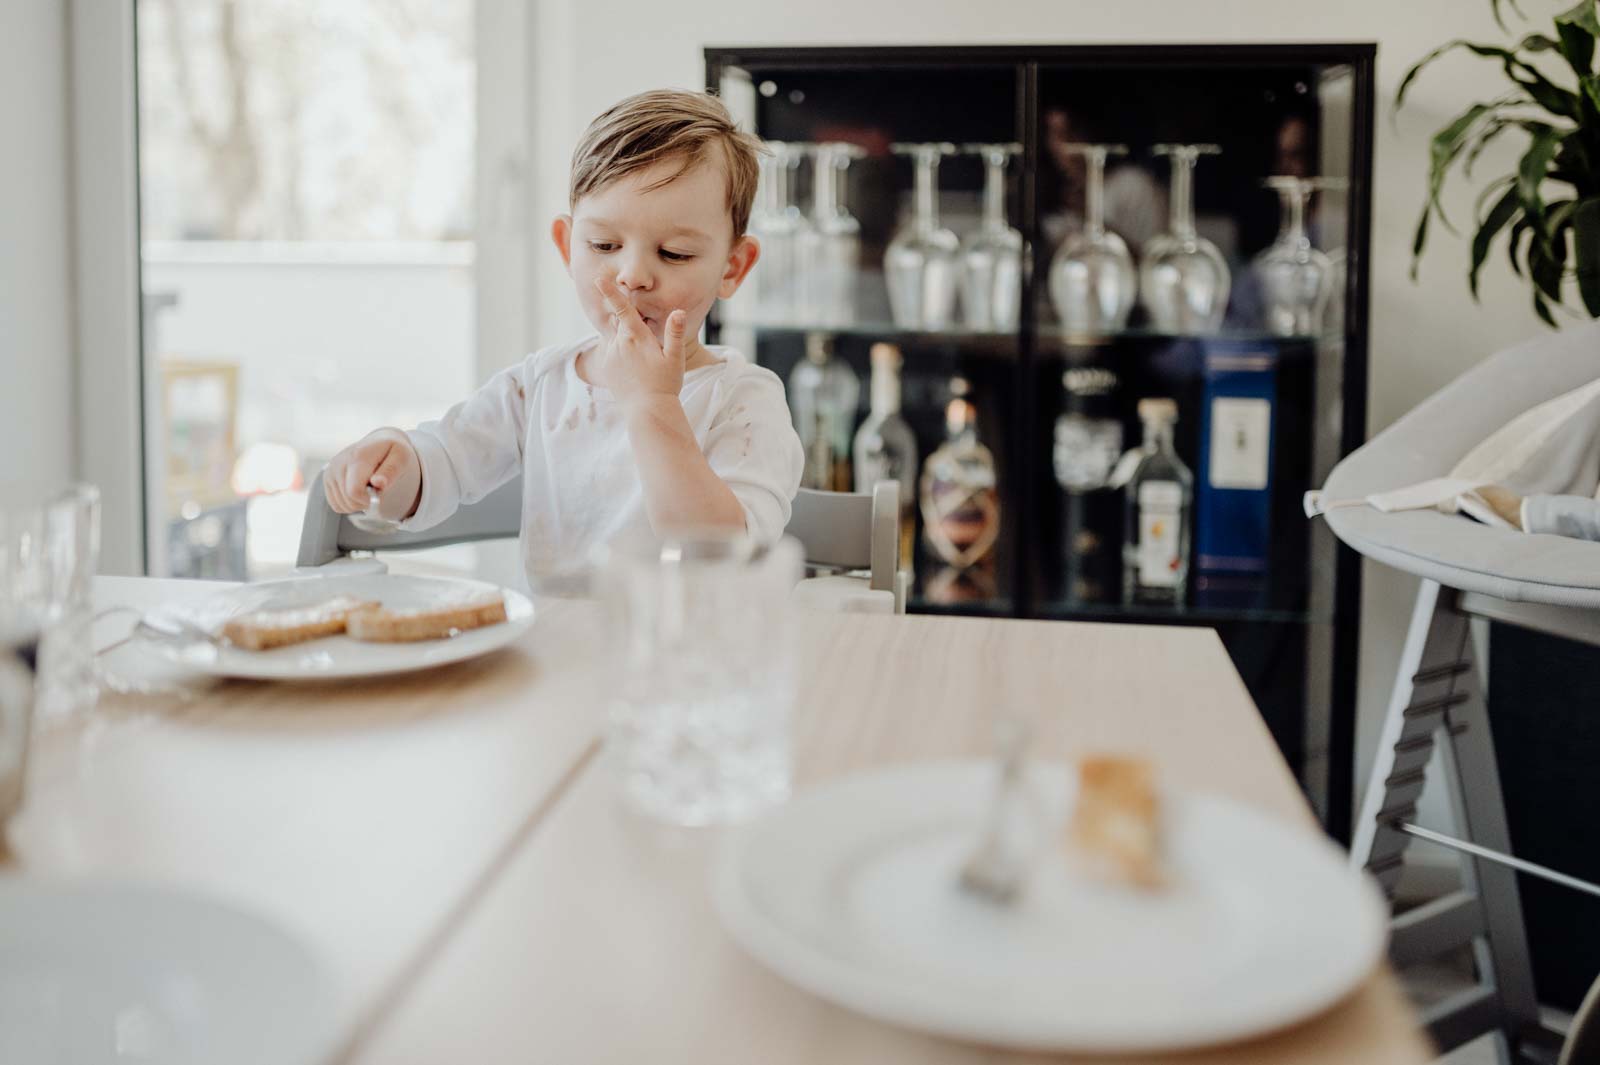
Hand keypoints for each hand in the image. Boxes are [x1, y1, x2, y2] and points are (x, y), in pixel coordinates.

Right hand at [324, 428, 421, 519]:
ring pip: (342, 505)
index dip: (368, 500)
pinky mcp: (327, 477)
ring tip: (368, 487)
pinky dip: (349, 503)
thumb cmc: (392, 452)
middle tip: (376, 489)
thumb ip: (391, 471)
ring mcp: (330, 470)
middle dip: (366, 502)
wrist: (378, 442)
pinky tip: (358, 490)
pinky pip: (336, 505)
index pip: (354, 491)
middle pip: (349, 501)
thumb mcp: (402, 457)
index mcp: (358, 456)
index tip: (380, 492)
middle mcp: (339, 462)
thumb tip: (378, 483)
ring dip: (358, 503)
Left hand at [591, 277, 688, 403]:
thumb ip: (675, 333)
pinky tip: (634, 368)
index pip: (622, 309)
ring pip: (614, 336)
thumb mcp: (675, 358)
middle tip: (643, 340)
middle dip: (626, 319)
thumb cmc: (665, 384)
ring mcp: (610, 355)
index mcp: (637, 338)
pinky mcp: (605, 366)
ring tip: (640, 361)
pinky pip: (610, 350)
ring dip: (624, 338)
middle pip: (619, 320)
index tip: (599, 279)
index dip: (611, 292)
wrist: (647, 411)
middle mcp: (619, 344)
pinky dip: (620, 351)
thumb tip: (678, 311)